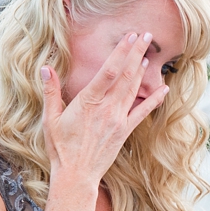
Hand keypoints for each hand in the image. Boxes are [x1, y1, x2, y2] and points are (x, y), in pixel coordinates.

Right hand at [40, 32, 167, 184]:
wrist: (76, 175)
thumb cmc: (60, 147)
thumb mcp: (50, 118)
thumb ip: (50, 92)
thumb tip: (45, 68)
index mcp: (88, 101)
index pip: (109, 71)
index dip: (121, 52)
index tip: (129, 36)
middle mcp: (107, 108)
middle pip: (126, 75)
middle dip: (136, 53)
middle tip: (146, 36)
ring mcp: (118, 120)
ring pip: (134, 90)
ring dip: (142, 71)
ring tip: (148, 54)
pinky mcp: (125, 131)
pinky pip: (142, 112)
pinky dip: (154, 99)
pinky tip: (164, 89)